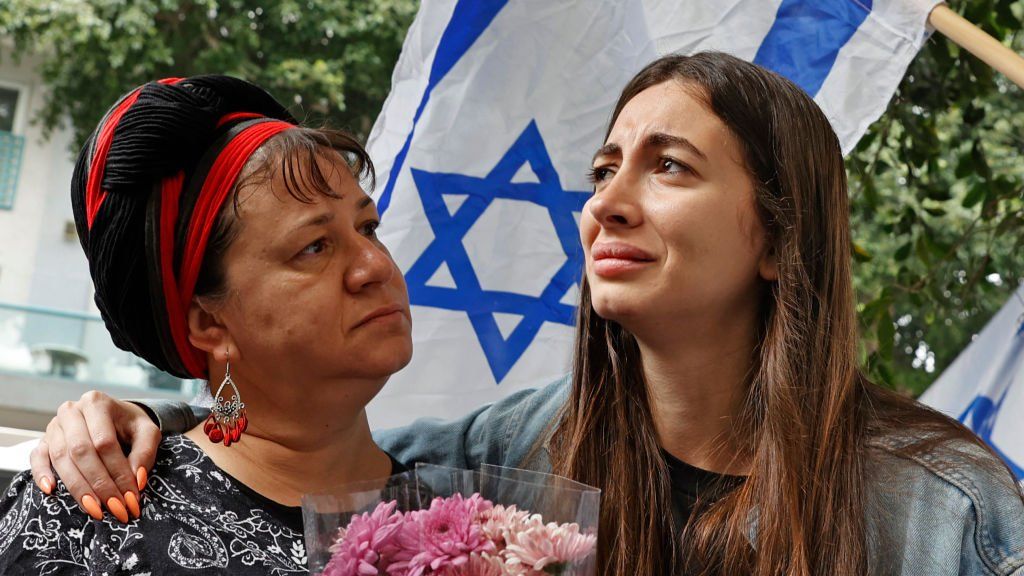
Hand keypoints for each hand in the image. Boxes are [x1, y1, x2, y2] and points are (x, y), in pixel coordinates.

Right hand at [29, 390, 160, 522]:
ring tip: (95, 510)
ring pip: (61, 458)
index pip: (105, 442)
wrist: (114, 416)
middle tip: (115, 508)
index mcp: (97, 403)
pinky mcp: (43, 440)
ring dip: (78, 488)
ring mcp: (54, 426)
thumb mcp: (147, 432)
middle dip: (99, 484)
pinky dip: (41, 474)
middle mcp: (72, 411)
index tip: (131, 498)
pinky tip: (51, 491)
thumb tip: (136, 481)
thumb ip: (145, 453)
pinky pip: (37, 458)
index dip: (118, 472)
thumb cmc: (130, 425)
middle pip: (81, 452)